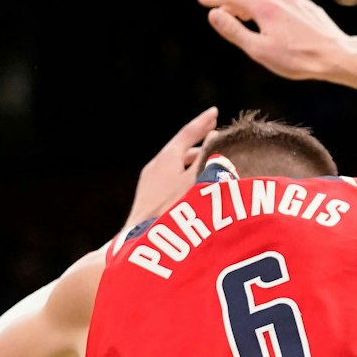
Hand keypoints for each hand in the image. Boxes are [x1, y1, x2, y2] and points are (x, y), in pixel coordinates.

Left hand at [128, 105, 217, 221]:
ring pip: (177, 168)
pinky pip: (173, 181)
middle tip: (218, 139)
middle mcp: (155, 168)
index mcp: (166, 159)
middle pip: (182, 150)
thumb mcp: (196, 182)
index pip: (187, 134)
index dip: (202, 122)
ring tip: (213, 166)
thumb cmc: (172, 211)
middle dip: (201, 144)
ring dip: (195, 164)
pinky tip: (197, 190)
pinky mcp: (150, 203)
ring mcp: (150, 186)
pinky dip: (188, 178)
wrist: (137, 245)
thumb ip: (207, 161)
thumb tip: (215, 139)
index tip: (215, 112)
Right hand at [198, 0, 351, 81]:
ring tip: (243, 14)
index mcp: (265, 7)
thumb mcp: (258, 49)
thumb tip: (213, 14)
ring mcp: (296, 1)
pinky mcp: (309, 8)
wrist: (336, 56)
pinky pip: (283, 1)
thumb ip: (233, 30)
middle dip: (232, 1)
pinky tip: (271, 18)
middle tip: (221, 10)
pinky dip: (269, 6)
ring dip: (251, 3)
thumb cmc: (296, 58)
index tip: (202, 0)